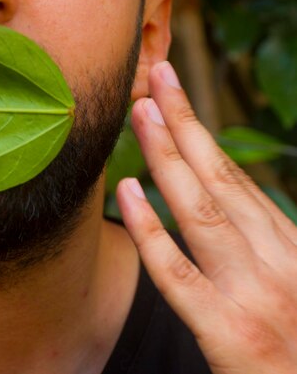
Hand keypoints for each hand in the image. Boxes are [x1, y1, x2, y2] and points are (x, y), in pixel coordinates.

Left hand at [117, 62, 296, 373]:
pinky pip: (178, 272)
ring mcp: (252, 293)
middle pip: (220, 178)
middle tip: (157, 78)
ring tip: (142, 112)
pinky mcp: (227, 331)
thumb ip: (262, 241)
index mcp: (290, 245)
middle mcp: (276, 259)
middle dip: (185, 125)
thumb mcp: (292, 279)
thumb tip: (228, 197)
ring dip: (168, 156)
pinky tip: (128, 191)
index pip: (236, 178)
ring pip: (201, 210)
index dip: (201, 135)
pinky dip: (151, 229)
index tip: (175, 96)